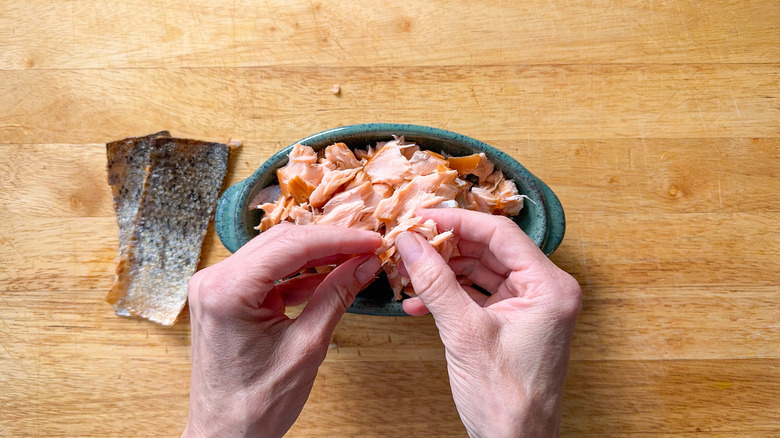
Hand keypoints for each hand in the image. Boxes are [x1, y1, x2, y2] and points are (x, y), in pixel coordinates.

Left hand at [182, 223, 381, 437]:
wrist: (226, 436)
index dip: (338, 239)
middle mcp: (214, 280)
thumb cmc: (256, 404)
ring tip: (354, 260)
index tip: (371, 239)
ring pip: (276, 253)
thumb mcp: (307, 346)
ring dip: (316, 255)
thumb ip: (336, 296)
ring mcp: (216, 287)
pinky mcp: (225, 297)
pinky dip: (299, 274)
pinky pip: (267, 274)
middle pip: (282, 241)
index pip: (292, 244)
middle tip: (368, 247)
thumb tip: (365, 264)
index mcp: (227, 290)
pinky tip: (329, 278)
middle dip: (329, 242)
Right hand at [395, 209, 580, 437]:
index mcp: (550, 287)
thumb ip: (436, 283)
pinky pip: (478, 296)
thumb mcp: (465, 333)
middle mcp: (545, 292)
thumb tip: (411, 243)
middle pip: (490, 250)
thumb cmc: (507, 399)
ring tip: (409, 272)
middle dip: (447, 249)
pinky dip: (450, 297)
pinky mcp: (512, 324)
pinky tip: (420, 304)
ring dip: (444, 273)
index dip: (458, 222)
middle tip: (410, 244)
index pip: (501, 234)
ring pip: (481, 272)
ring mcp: (529, 308)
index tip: (424, 217)